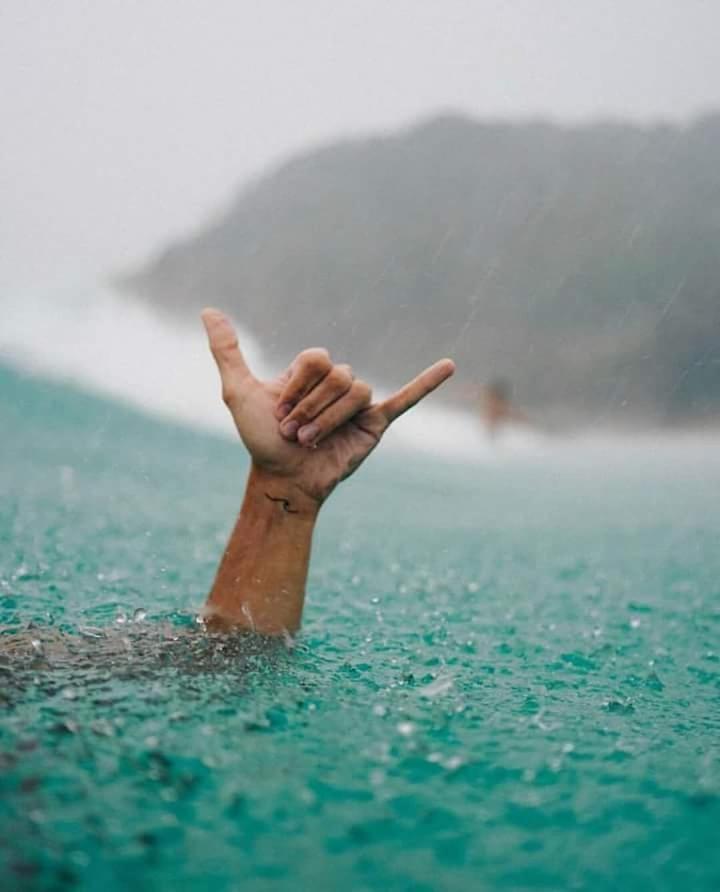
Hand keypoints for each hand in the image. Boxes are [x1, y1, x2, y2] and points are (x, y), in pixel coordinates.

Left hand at [201, 308, 454, 504]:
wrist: (282, 480)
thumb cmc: (260, 440)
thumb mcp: (238, 391)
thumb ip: (227, 351)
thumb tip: (208, 310)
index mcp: (310, 371)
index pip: (317, 357)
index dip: (296, 385)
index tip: (276, 411)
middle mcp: (336, 383)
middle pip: (337, 375)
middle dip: (310, 406)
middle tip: (293, 432)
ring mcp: (358, 403)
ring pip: (357, 390)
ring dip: (329, 418)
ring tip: (311, 440)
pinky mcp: (375, 423)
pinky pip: (406, 399)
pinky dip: (427, 384)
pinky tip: (449, 366)